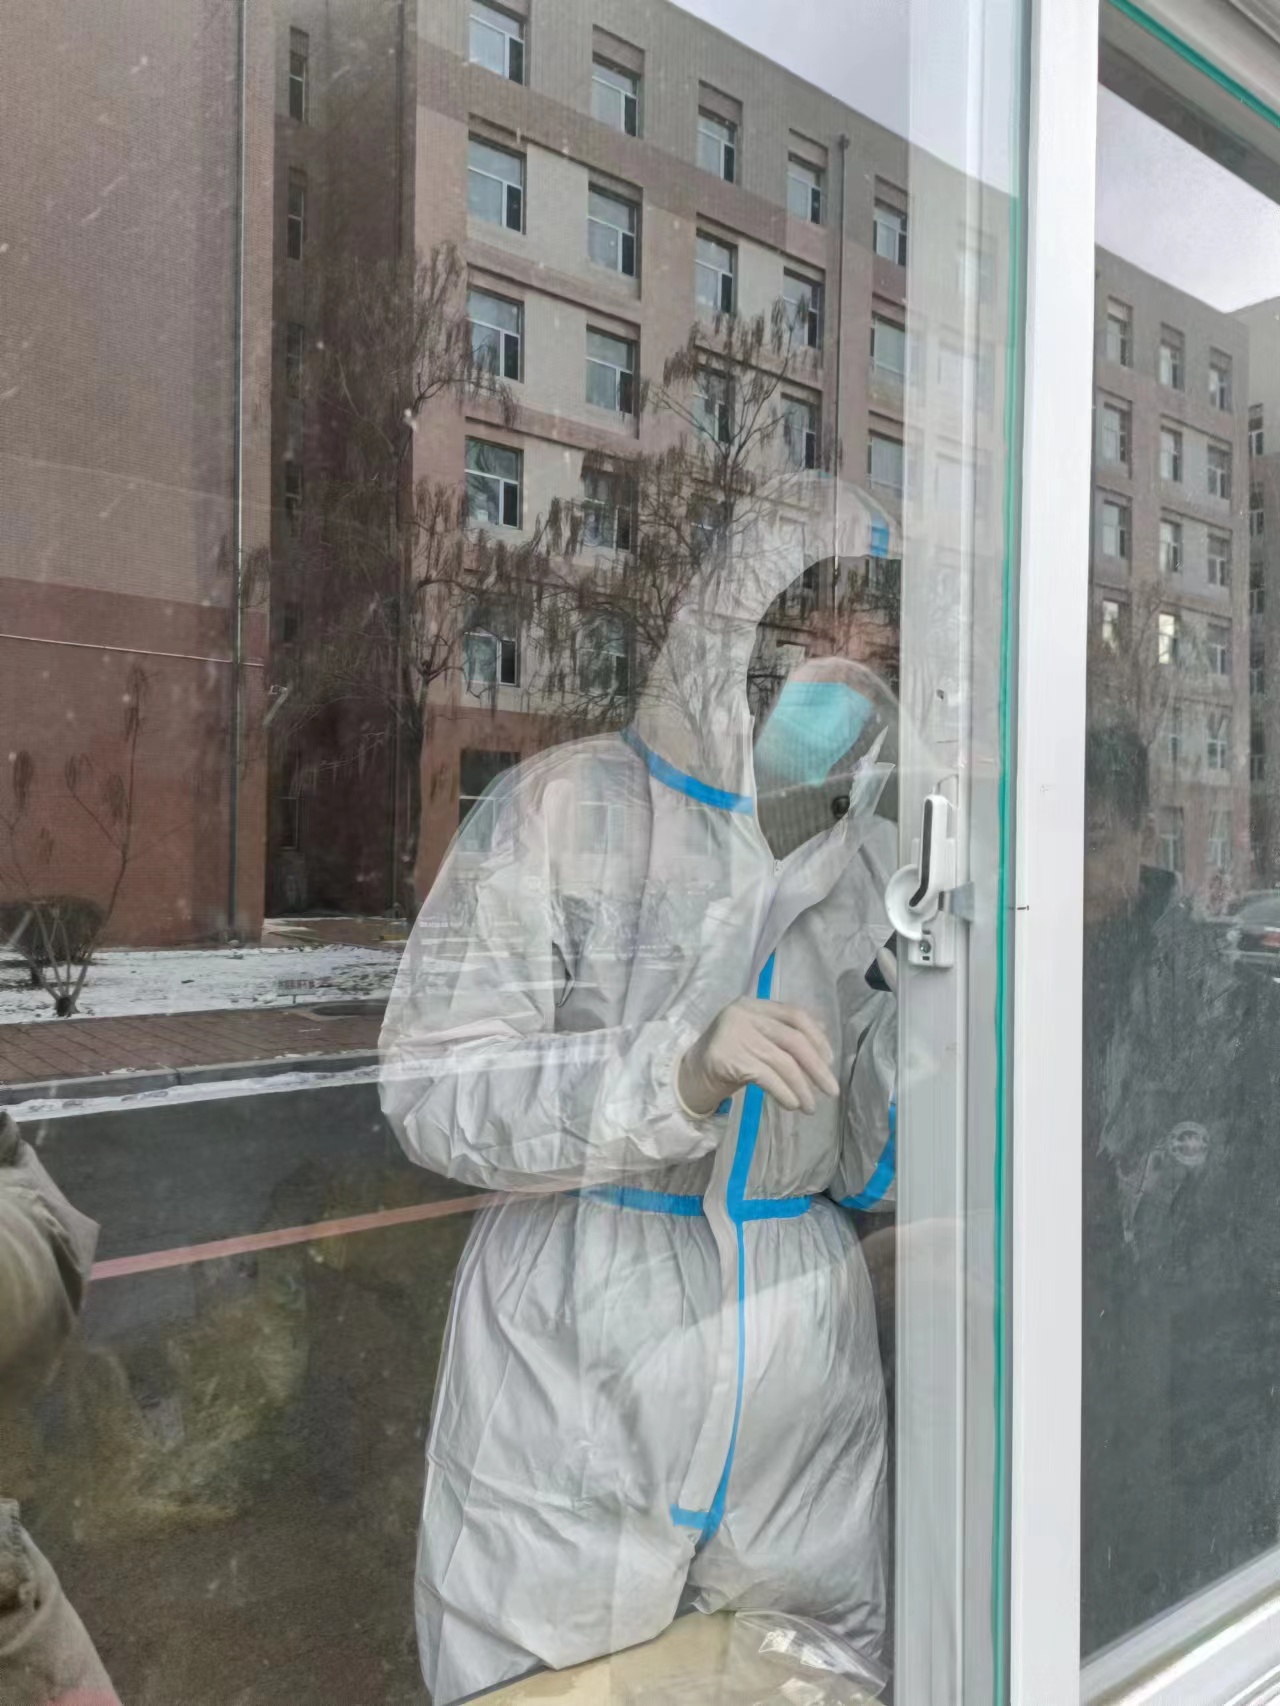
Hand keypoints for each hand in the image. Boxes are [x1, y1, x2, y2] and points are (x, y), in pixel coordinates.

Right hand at [677, 998, 839, 1116]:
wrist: (690, 1075)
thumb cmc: (730, 1056)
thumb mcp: (758, 1038)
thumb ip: (784, 1032)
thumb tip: (824, 1032)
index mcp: (754, 1005)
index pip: (795, 1014)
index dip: (818, 1037)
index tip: (830, 1060)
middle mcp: (744, 1014)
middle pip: (792, 1039)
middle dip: (816, 1067)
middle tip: (831, 1090)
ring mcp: (734, 1035)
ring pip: (781, 1062)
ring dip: (802, 1087)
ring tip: (810, 1107)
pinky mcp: (727, 1058)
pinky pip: (766, 1077)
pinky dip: (784, 1093)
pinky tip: (792, 1104)